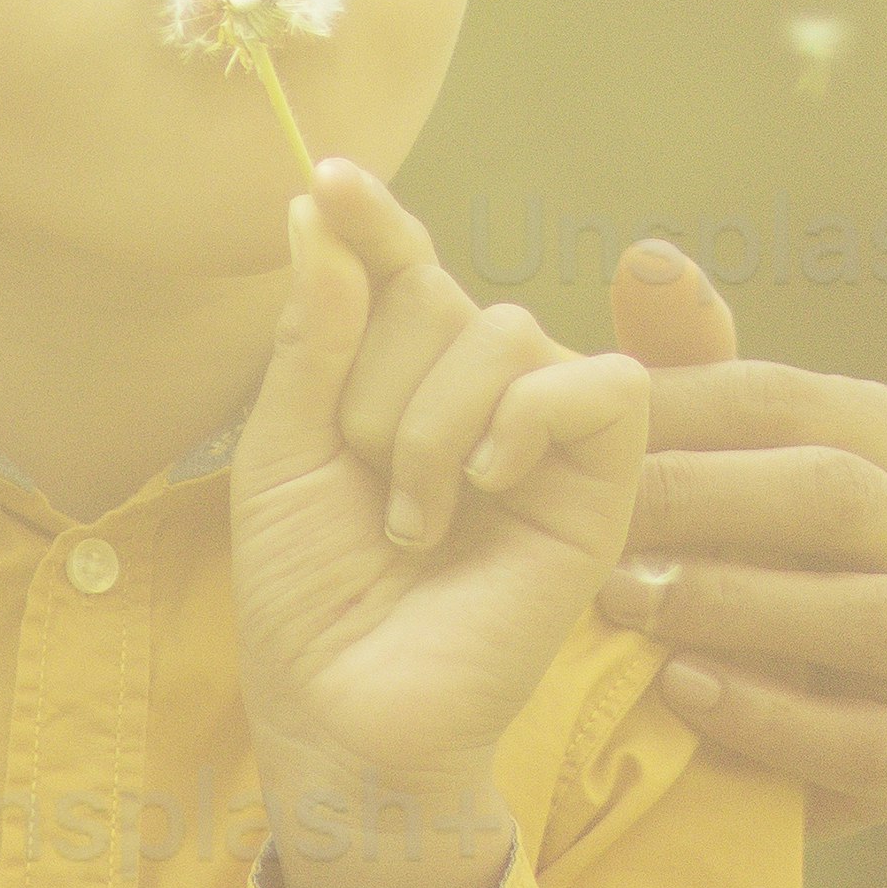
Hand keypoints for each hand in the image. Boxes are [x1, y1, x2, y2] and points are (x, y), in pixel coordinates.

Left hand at [229, 162, 652, 887]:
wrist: (349, 711)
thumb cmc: (310, 598)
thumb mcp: (282, 451)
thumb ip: (315, 333)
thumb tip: (321, 207)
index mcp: (400, 376)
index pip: (397, 263)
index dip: (371, 215)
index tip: (328, 176)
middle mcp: (479, 391)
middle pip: (439, 293)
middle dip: (375, 388)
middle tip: (367, 491)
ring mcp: (544, 435)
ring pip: (505, 331)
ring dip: (428, 426)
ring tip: (412, 523)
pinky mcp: (603, 485)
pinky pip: (596, 387)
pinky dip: (530, 417)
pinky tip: (489, 481)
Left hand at [597, 242, 886, 825]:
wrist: (750, 733)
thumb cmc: (723, 562)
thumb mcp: (704, 465)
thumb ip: (682, 368)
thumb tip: (647, 257)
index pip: (791, 402)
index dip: (678, 410)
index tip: (575, 430)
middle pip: (833, 495)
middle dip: (700, 502)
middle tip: (592, 521)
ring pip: (866, 613)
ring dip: (733, 604)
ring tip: (620, 603)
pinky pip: (867, 738)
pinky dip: (770, 715)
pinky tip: (680, 693)